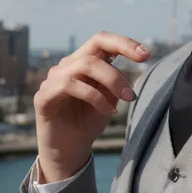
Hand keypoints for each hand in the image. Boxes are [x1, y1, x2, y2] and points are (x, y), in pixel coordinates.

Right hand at [33, 31, 150, 183]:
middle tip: (139, 74)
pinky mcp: (44, 95)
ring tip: (126, 99)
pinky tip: (108, 111)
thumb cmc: (90, 120)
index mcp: (84, 61)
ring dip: (112, 80)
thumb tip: (133, 59)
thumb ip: (116, 78)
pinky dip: (96, 97)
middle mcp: (68, 65)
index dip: (125, 43)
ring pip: (86, 64)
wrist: (70, 151)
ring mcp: (54, 78)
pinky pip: (71, 85)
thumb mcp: (110, 96)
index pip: (103, 41)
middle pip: (95, 46)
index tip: (147, 54)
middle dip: (122, 54)